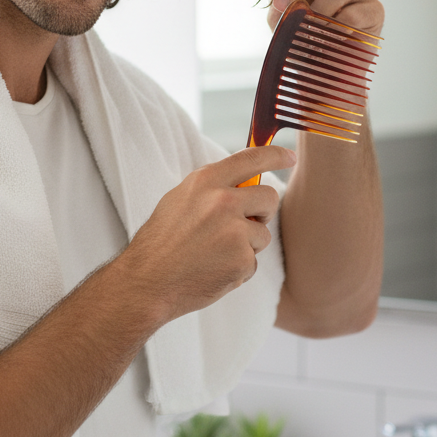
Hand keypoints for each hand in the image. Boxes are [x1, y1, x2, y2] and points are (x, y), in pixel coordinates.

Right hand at [114, 145, 295, 323]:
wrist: (147, 281)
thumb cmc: (161, 242)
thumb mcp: (180, 200)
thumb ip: (212, 189)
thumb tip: (242, 184)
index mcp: (205, 182)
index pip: (251, 158)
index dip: (276, 155)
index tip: (288, 157)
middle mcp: (222, 201)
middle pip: (269, 196)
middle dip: (263, 211)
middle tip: (246, 222)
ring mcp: (234, 231)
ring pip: (262, 234)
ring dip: (247, 245)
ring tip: (215, 253)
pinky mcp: (241, 260)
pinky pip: (253, 261)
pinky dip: (238, 268)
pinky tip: (213, 270)